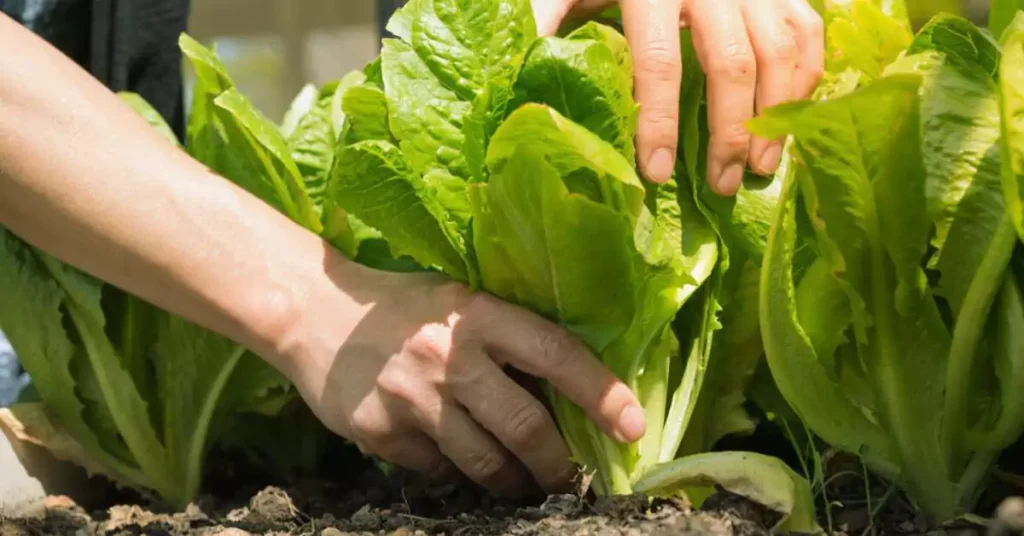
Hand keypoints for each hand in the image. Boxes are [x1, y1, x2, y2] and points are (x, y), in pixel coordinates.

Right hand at [278, 263, 645, 495]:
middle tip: (568, 477)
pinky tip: (458, 457)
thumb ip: (504, 339)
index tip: (632, 427)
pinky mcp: (381, 433)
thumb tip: (562, 396)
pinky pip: (439, 469)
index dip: (601, 394)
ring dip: (514, 481)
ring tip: (524, 482)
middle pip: (525, 427)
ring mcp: (413, 399)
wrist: (311, 311)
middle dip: (557, 463)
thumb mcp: (458, 299)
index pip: (556, 354)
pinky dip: (457, 471)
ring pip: (485, 463)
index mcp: (478, 314)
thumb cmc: (401, 304)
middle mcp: (449, 356)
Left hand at [533, 0, 823, 195]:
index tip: (658, 173)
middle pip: (730, 61)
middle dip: (728, 131)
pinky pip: (806, 29)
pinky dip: (806, 76)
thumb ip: (543, 21)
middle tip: (722, 187)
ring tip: (761, 169)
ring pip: (779, 48)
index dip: (660, 121)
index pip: (658, 60)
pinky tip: (791, 121)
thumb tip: (513, 83)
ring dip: (774, 114)